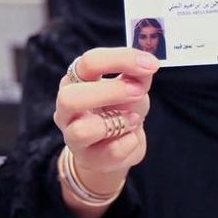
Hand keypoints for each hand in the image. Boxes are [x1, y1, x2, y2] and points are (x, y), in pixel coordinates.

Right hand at [55, 48, 158, 184]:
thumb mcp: (134, 86)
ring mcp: (71, 135)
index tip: (151, 65)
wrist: (120, 145)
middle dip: (111, 92)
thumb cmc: (122, 108)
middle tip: (139, 91)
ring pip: (82, 131)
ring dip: (118, 122)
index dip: (122, 60)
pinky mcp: (87, 158)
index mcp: (76, 79)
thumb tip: (148, 64)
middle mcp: (66, 106)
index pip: (89, 62)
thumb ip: (139, 74)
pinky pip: (111, 152)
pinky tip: (130, 137)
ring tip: (133, 119)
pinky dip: (129, 142)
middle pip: (71, 97)